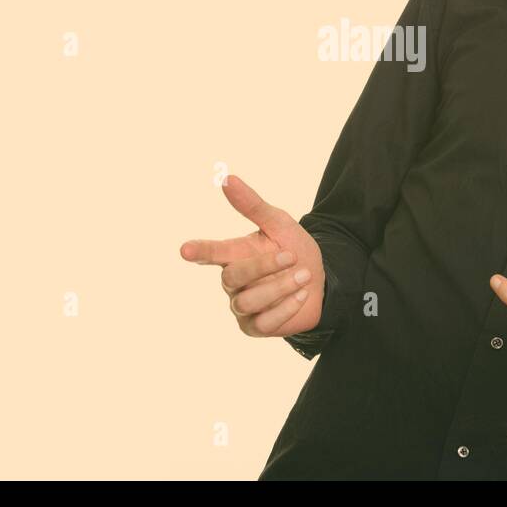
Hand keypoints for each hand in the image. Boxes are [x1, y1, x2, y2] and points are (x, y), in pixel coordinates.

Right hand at [180, 175, 326, 337]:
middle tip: (292, 256)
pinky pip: (264, 322)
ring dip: (280, 287)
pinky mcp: (255, 328)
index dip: (199, 250)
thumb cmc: (294, 249)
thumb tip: (227, 178)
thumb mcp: (278, 223)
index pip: (211, 252)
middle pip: (232, 276)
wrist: (322, 281)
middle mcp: (232, 282)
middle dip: (264, 266)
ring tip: (304, 275)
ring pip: (248, 301)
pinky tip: (302, 295)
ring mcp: (241, 307)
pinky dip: (286, 307)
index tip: (185, 250)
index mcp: (234, 254)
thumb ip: (252, 205)